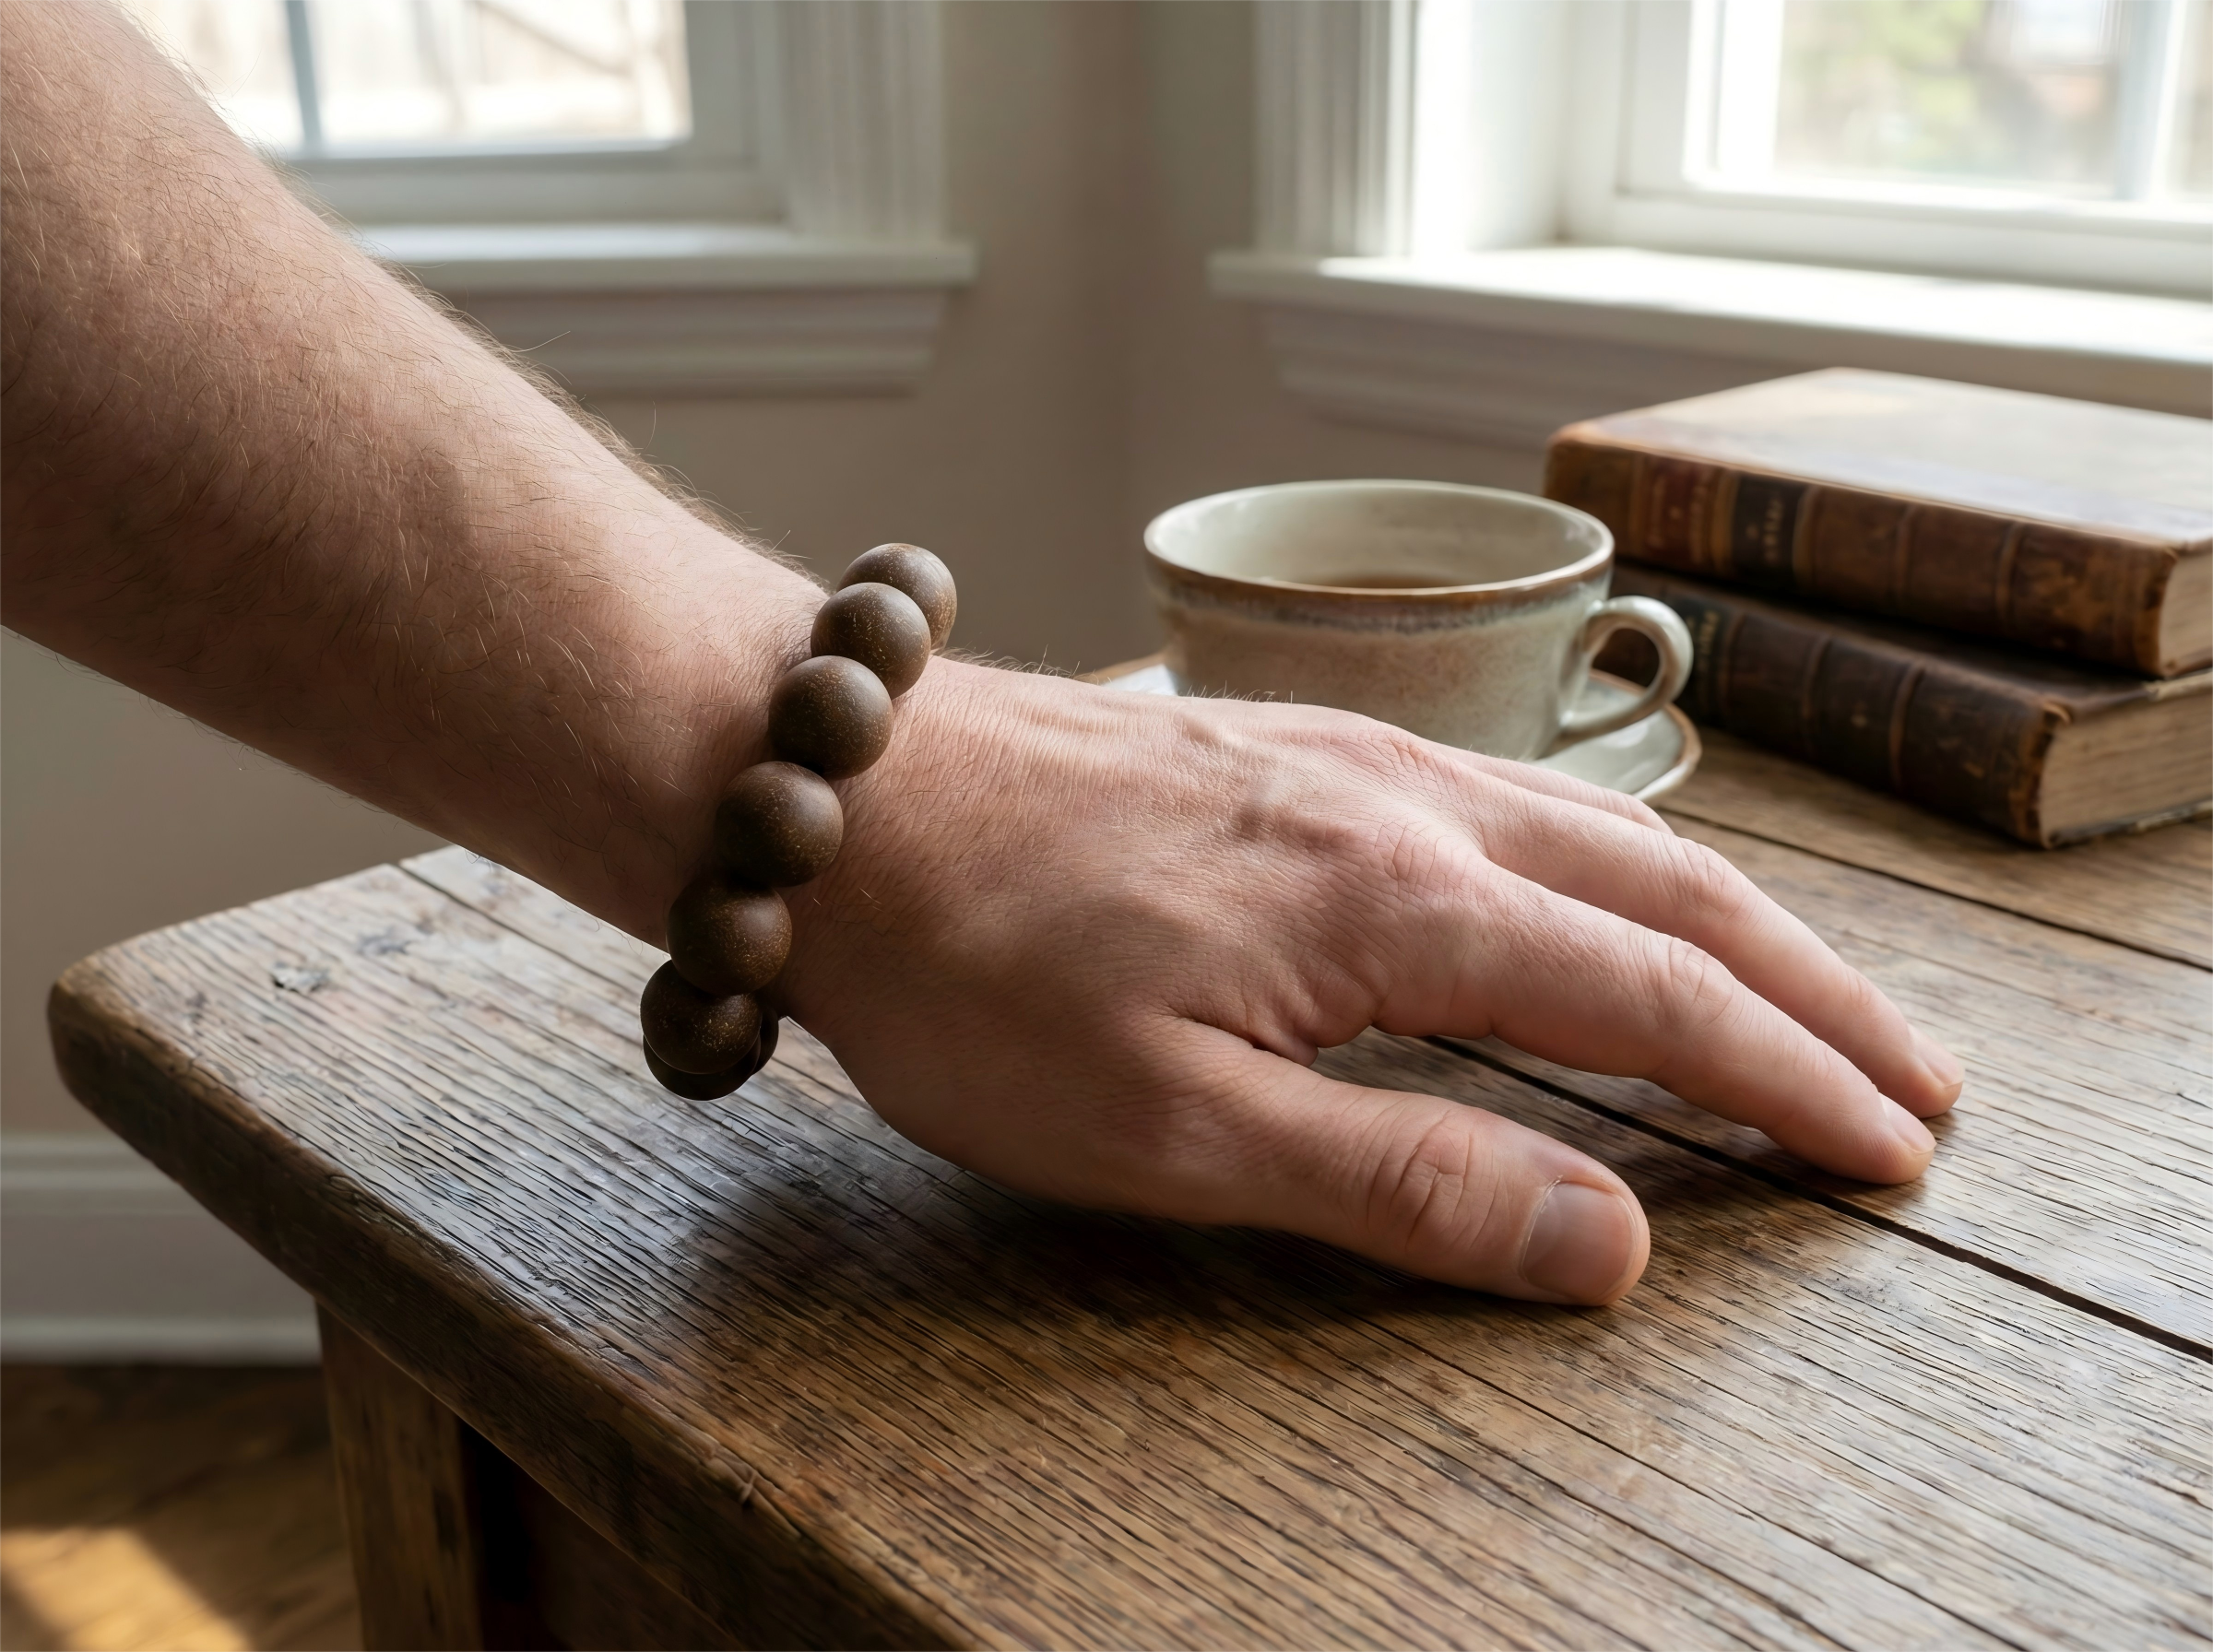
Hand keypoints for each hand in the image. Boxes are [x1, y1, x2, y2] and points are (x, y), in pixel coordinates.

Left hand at [779, 660, 1962, 1304]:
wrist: (832, 794)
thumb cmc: (975, 972)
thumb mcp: (1173, 1130)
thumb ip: (1401, 1180)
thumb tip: (1605, 1242)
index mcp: (1399, 904)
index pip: (1659, 1002)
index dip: (1790, 1084)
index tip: (1890, 1149)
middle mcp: (1409, 803)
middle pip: (1675, 891)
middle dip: (1813, 990)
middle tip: (1916, 1074)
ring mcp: (1354, 756)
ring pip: (1603, 830)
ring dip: (1729, 919)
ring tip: (1805, 992)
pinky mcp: (1294, 747)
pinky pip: (1514, 798)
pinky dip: (1616, 862)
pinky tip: (1601, 890)